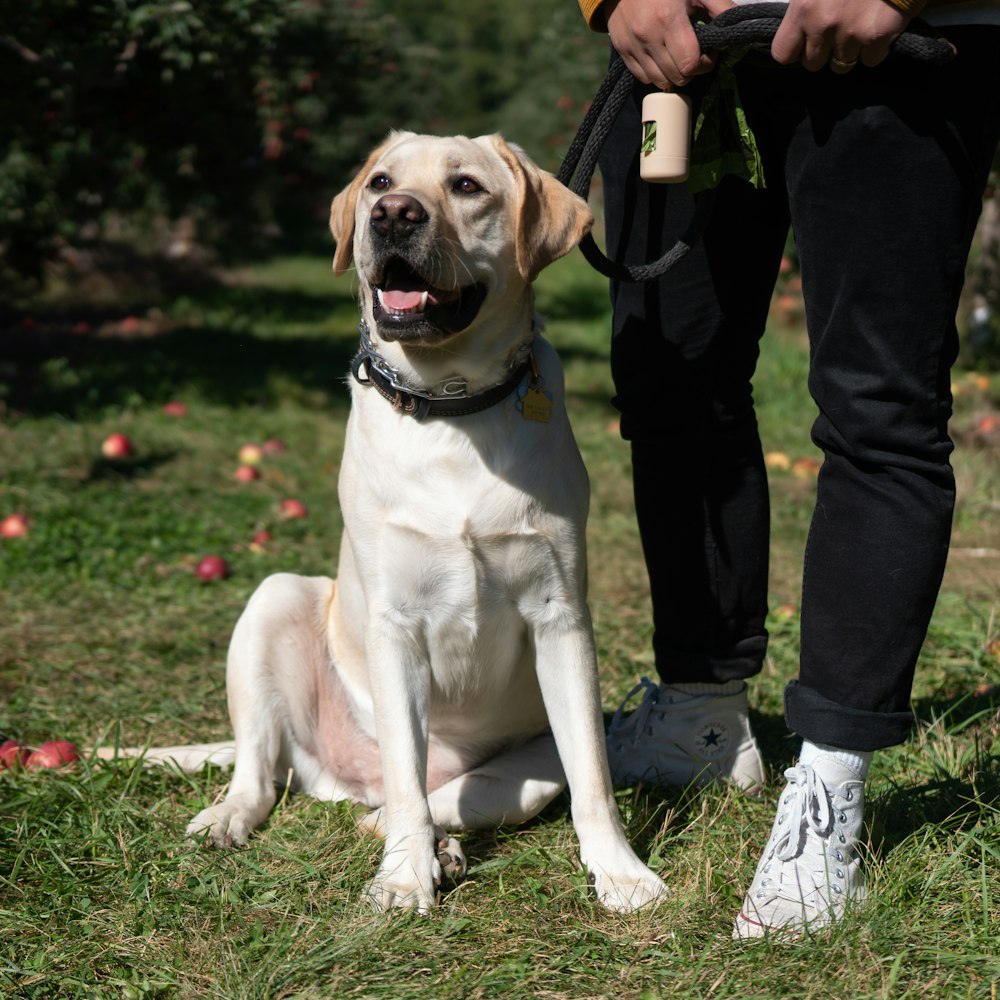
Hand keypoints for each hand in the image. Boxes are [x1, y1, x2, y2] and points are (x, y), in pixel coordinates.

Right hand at [605, 0, 735, 88]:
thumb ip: (718, 7)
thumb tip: (737, 28)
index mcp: (668, 19)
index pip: (689, 64)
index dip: (704, 64)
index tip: (709, 53)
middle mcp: (648, 36)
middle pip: (676, 77)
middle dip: (691, 70)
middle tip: (695, 54)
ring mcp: (632, 45)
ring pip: (660, 81)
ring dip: (673, 74)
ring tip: (678, 57)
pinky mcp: (622, 50)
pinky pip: (643, 77)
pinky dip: (656, 73)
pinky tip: (662, 57)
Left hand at [771, 0, 910, 71]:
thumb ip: (804, 5)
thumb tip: (797, 32)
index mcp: (803, 8)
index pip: (783, 54)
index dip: (795, 50)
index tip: (804, 43)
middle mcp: (823, 24)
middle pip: (813, 64)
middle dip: (824, 51)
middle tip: (837, 29)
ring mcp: (851, 33)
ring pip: (842, 64)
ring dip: (850, 50)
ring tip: (859, 23)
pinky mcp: (877, 36)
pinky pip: (870, 60)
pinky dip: (875, 49)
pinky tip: (878, 26)